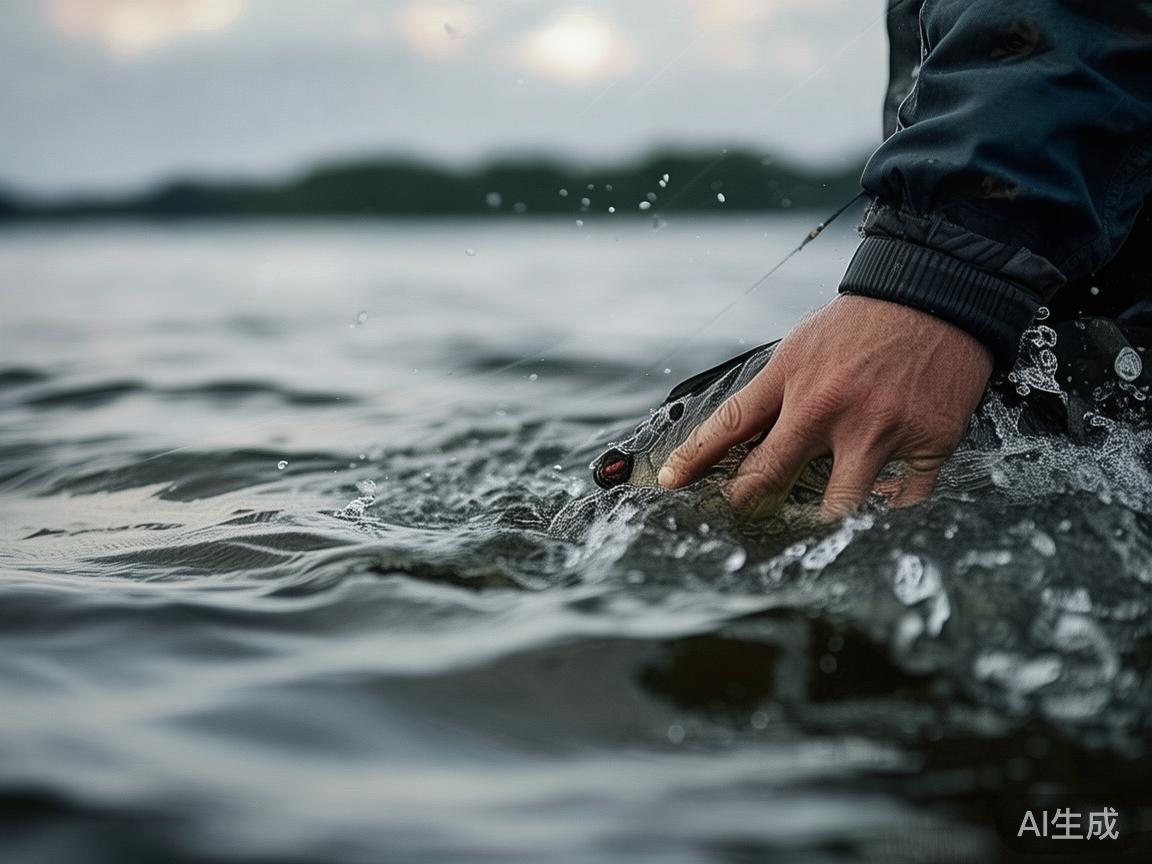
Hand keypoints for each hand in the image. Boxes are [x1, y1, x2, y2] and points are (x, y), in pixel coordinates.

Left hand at [657, 294, 993, 517]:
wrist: (937, 293)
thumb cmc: (865, 324)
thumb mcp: (802, 346)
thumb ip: (773, 394)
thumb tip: (738, 440)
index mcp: (794, 377)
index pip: (730, 425)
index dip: (693, 459)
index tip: (672, 482)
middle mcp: (830, 406)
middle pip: (771, 476)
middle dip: (748, 505)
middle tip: (745, 519)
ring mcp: (880, 428)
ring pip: (839, 506)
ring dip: (822, 523)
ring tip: (814, 528)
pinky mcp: (928, 441)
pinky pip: (902, 502)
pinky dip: (888, 510)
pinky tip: (879, 502)